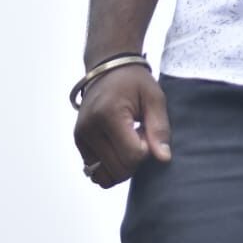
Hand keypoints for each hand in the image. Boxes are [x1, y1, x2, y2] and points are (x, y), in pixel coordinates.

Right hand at [74, 67, 171, 188]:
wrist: (108, 67)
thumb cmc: (134, 81)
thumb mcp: (154, 97)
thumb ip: (160, 128)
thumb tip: (163, 159)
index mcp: (109, 115)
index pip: (132, 155)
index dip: (146, 150)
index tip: (147, 131)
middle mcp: (89, 129)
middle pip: (118, 169)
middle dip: (135, 160)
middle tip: (139, 135)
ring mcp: (81, 137)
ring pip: (104, 175)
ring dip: (122, 167)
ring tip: (128, 142)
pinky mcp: (78, 143)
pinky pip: (94, 171)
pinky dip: (110, 166)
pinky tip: (118, 147)